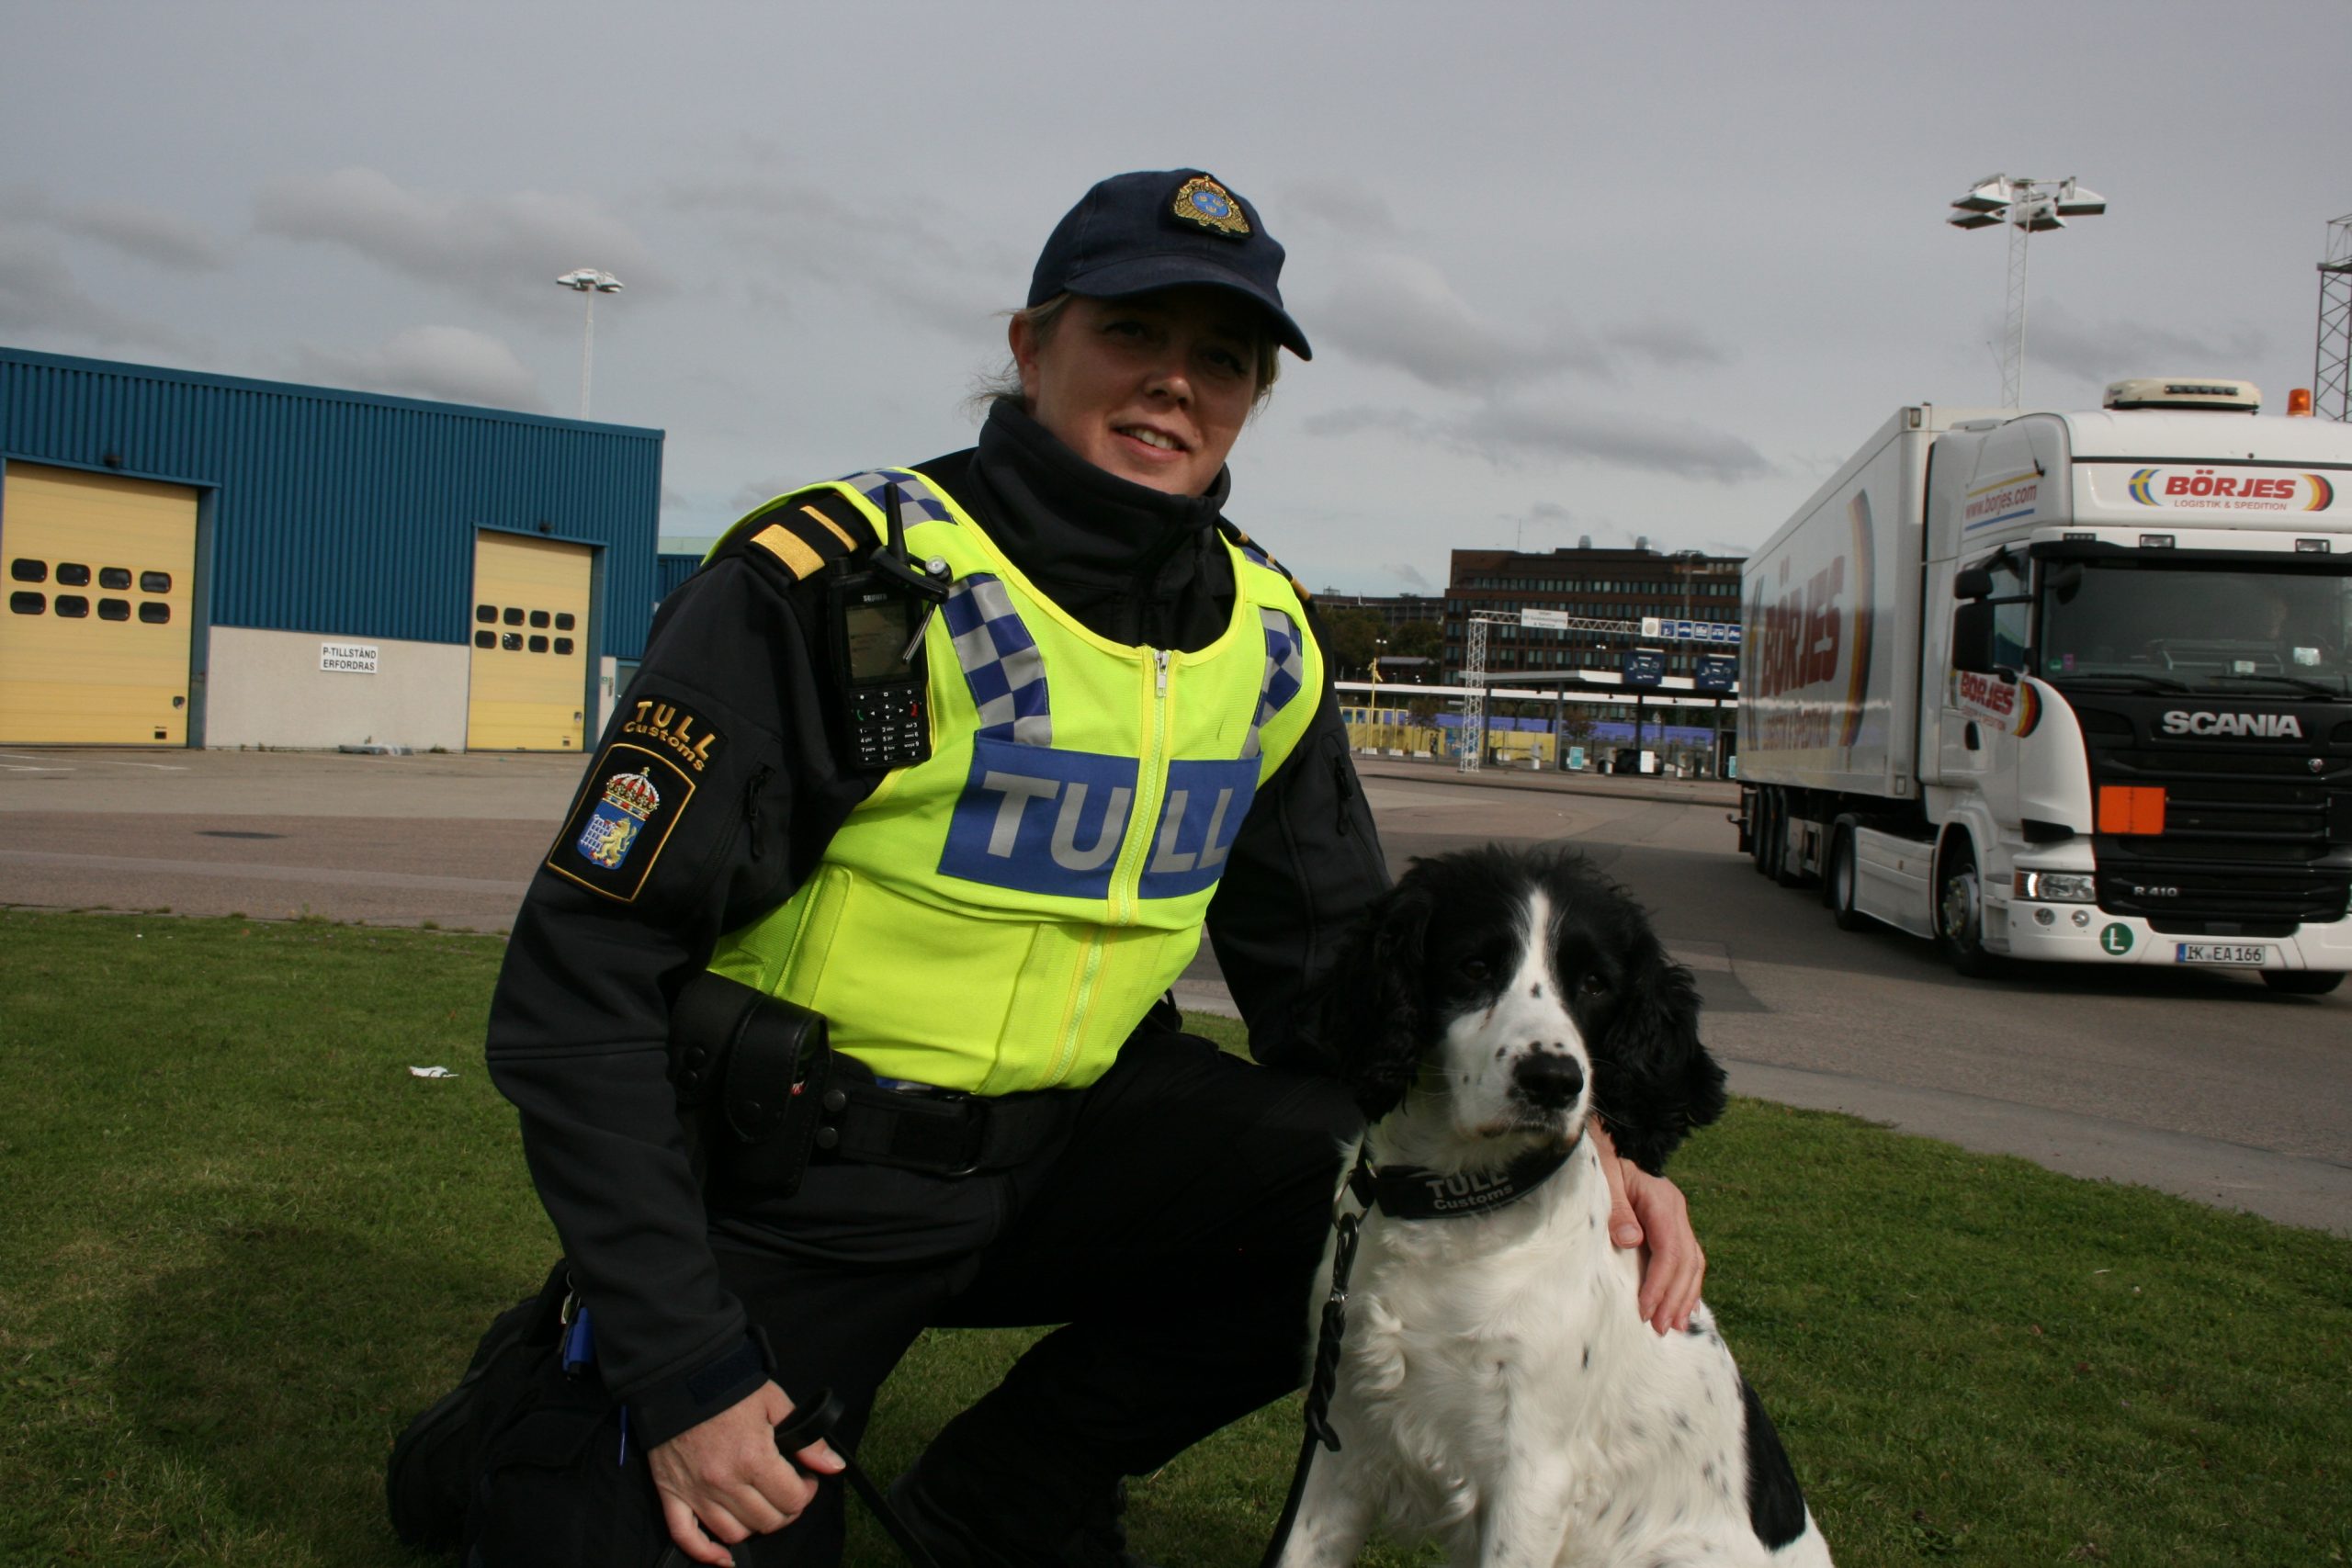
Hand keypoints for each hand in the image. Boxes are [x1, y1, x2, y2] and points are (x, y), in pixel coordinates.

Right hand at [648, 1381, 844, 1565]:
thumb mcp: (774, 1403)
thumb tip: (833, 1466)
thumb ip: (807, 1440)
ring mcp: (696, 1492)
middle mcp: (725, 1482)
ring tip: (761, 1506)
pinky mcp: (672, 1495)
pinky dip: (706, 1553)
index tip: (805, 1479)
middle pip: (767, 1521)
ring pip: (734, 1533)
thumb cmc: (727, 1388)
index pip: (792, 1500)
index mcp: (753, 1459)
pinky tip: (724, 1557)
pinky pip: (687, 1537)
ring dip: (754, 1526)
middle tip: (787, 1491)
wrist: (678, 1377)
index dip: (806, 1492)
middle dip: (785, 1509)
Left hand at [1589, 1122, 1704, 1334]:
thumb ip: (1616, 1207)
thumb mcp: (1604, 1177)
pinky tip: (1683, 1307)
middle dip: (1674, 1298)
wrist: (1610, 1139)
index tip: (1646, 1310)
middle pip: (1686, 1262)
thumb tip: (1631, 1241)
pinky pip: (1688, 1259)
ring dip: (1685, 1296)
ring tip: (1673, 1326)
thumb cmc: (1602, 1159)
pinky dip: (1687, 1285)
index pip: (1669, 1251)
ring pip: (1692, 1263)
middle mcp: (1676, 1210)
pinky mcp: (1671, 1225)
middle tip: (1660, 1329)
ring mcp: (1677, 1217)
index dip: (1659, 1284)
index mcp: (1662, 1200)